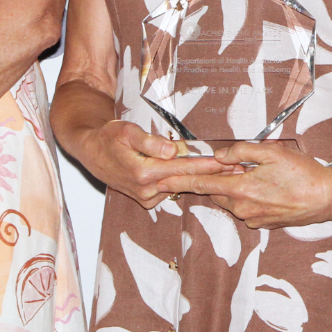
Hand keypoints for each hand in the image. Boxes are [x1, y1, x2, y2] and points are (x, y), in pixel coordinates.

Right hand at [76, 121, 238, 208]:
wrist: (91, 152)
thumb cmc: (109, 138)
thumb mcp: (127, 132)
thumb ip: (150, 142)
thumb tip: (172, 151)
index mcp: (144, 173)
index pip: (184, 169)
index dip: (208, 165)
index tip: (228, 162)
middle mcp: (147, 190)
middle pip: (187, 181)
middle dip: (214, 175)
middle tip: (239, 168)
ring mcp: (147, 197)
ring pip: (180, 186)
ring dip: (200, 179)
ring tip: (227, 169)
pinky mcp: (147, 200)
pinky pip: (171, 190)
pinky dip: (184, 182)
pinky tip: (200, 176)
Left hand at [156, 141, 331, 228]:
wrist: (328, 198)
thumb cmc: (303, 172)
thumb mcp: (272, 152)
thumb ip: (242, 151)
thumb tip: (220, 155)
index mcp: (241, 189)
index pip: (201, 184)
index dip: (179, 180)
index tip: (160, 178)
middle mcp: (243, 209)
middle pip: (215, 192)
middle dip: (213, 178)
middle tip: (225, 164)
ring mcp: (253, 219)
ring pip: (231, 200)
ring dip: (234, 187)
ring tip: (254, 174)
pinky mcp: (264, 225)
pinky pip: (246, 208)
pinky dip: (248, 196)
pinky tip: (266, 187)